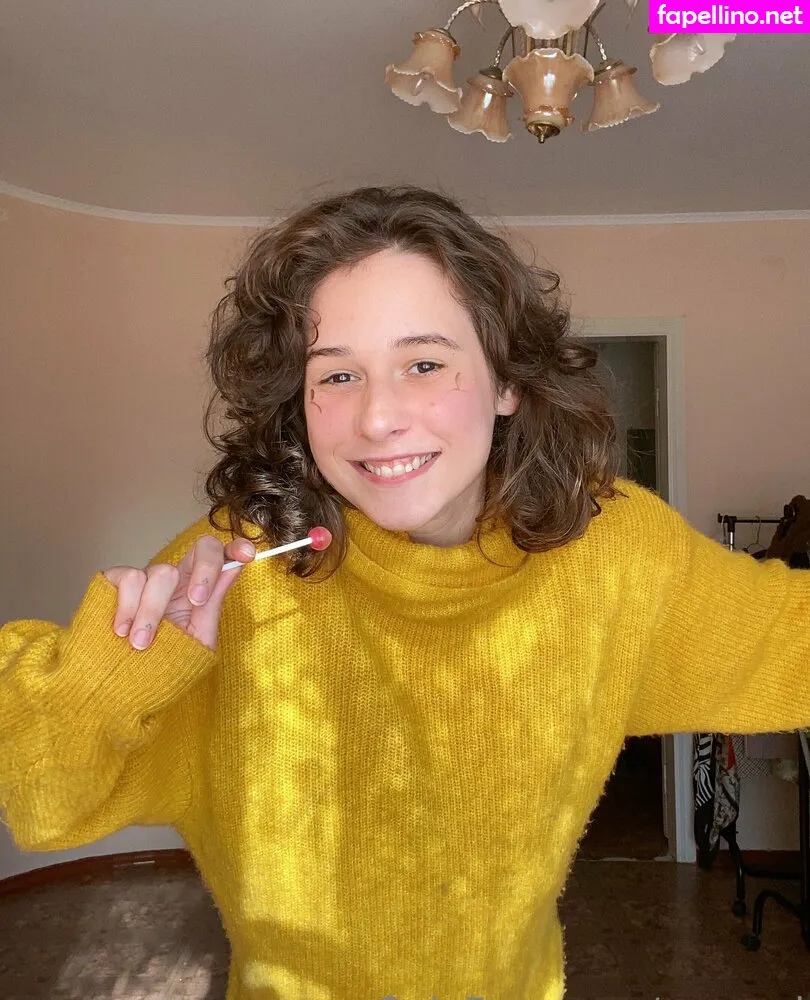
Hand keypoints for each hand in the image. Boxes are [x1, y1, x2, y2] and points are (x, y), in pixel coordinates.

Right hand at [102, 535, 254, 651]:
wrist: (123, 688)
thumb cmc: (164, 665)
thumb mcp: (197, 640)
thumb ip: (213, 604)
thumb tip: (236, 567)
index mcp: (200, 588)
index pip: (222, 556)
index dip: (236, 547)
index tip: (247, 555)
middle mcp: (177, 577)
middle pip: (202, 548)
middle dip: (205, 572)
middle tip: (197, 601)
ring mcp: (147, 577)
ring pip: (160, 571)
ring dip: (152, 611)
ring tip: (142, 643)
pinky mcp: (115, 581)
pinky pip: (127, 577)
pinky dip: (126, 607)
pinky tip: (121, 631)